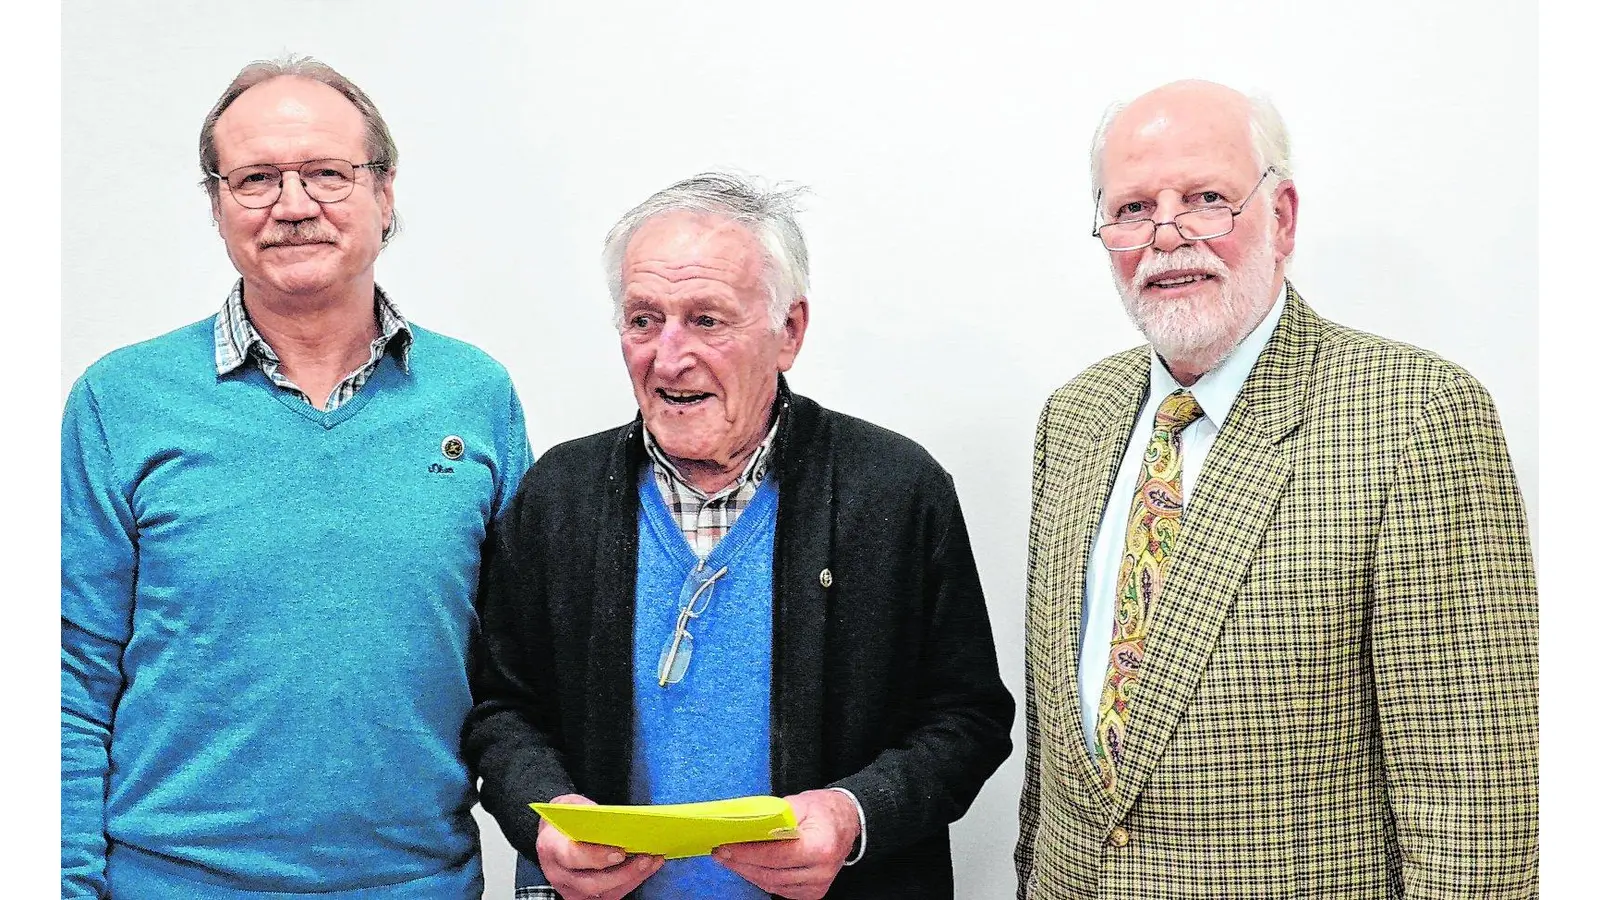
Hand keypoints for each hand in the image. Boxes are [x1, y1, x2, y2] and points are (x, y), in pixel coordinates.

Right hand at [536, 793, 664, 899]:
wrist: (555, 833)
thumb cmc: (566, 819)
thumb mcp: (571, 804)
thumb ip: (588, 810)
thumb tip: (614, 819)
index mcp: (550, 847)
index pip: (572, 857)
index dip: (597, 857)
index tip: (620, 852)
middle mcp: (558, 874)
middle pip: (591, 883)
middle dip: (623, 872)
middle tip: (645, 857)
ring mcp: (571, 889)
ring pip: (604, 894)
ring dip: (633, 878)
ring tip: (653, 860)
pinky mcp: (585, 897)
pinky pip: (612, 895)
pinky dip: (632, 881)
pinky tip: (648, 866)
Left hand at [712, 788, 859, 899]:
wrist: (846, 823)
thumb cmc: (823, 810)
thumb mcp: (800, 802)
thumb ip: (773, 815)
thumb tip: (744, 823)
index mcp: (821, 846)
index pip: (776, 855)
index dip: (748, 853)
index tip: (726, 846)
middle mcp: (821, 871)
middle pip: (771, 873)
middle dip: (741, 863)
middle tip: (720, 851)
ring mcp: (817, 886)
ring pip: (772, 884)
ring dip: (747, 871)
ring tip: (729, 858)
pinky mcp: (811, 893)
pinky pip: (778, 889)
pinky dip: (760, 877)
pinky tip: (748, 866)